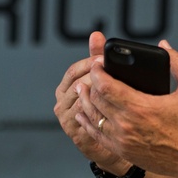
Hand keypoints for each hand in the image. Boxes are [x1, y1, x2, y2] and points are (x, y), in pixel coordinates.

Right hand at [53, 31, 129, 173]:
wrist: (113, 143)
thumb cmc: (106, 108)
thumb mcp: (101, 80)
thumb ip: (96, 59)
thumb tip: (96, 34)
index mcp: (65, 87)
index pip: (73, 71)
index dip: (88, 63)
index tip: (104, 58)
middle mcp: (61, 102)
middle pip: (76, 85)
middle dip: (95, 77)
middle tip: (112, 70)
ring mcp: (66, 118)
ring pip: (82, 101)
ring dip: (98, 93)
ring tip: (115, 88)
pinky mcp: (75, 133)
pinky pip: (86, 119)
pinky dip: (99, 111)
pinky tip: (113, 106)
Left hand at [76, 39, 177, 177]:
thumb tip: (164, 45)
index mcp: (141, 107)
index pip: (106, 86)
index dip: (98, 71)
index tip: (98, 63)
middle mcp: (127, 125)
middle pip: (97, 99)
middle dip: (91, 83)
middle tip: (91, 73)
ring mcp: (122, 140)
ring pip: (93, 117)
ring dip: (85, 101)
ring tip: (83, 89)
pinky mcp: (122, 152)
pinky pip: (96, 135)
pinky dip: (87, 122)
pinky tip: (84, 114)